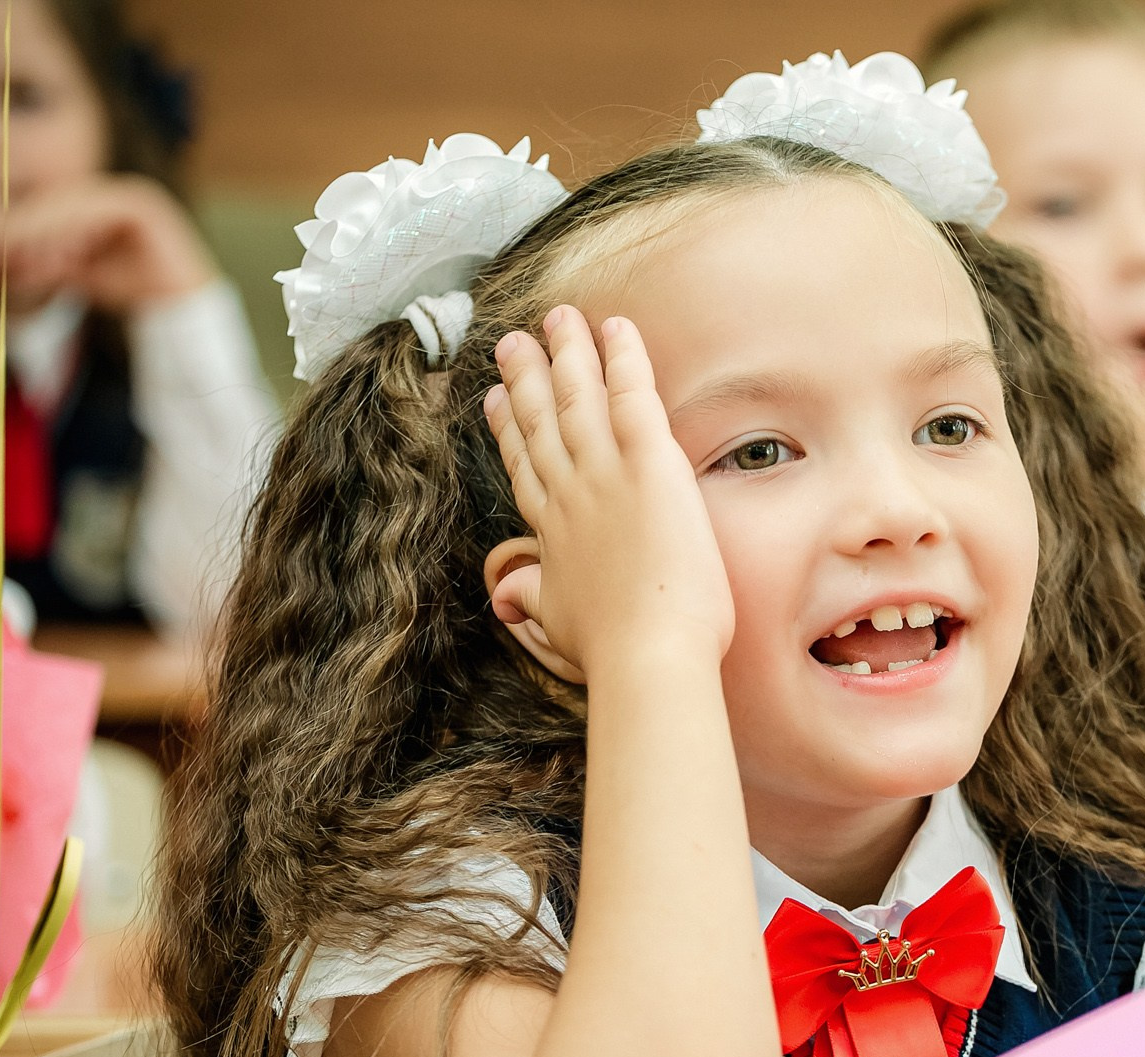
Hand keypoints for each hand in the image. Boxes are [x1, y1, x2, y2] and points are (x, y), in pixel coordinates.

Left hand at [0, 175, 215, 313]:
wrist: (184, 308)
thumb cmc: (137, 292)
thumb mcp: (81, 273)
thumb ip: (49, 263)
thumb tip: (5, 263)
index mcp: (104, 203)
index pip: (52, 211)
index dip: (16, 230)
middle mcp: (118, 192)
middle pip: (58, 204)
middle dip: (21, 228)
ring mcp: (133, 194)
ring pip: (73, 206)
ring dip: (41, 228)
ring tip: (12, 252)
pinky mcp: (144, 205)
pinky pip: (97, 212)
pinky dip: (71, 230)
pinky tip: (52, 252)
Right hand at [484, 307, 734, 675]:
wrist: (647, 653)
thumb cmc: (612, 649)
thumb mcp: (555, 622)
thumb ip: (530, 598)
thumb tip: (503, 599)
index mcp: (551, 529)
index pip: (526, 466)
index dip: (509, 428)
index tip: (494, 398)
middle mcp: (570, 491)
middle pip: (541, 420)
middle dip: (526, 376)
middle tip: (512, 341)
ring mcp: (606, 472)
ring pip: (578, 396)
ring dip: (568, 352)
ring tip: (558, 316)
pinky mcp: (650, 463)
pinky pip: (633, 394)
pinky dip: (623, 357)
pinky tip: (616, 326)